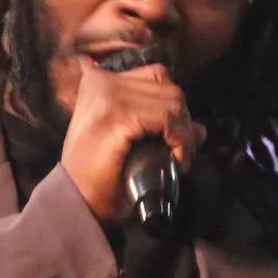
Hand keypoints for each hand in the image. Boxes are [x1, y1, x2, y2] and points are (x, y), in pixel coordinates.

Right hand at [59, 59, 203, 224]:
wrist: (76, 201)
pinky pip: (167, 118)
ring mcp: (108, 96)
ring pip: (173, 101)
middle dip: (183, 121)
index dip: (173, 108)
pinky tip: (175, 159)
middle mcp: (102, 81)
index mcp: (99, 80)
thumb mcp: (126, 142)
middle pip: (169, 87)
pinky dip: (179, 139)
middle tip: (179, 153)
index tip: (174, 139)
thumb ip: (155, 126)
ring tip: (178, 158)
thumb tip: (201, 129)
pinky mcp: (118, 116)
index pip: (157, 76)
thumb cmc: (97, 175)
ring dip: (184, 133)